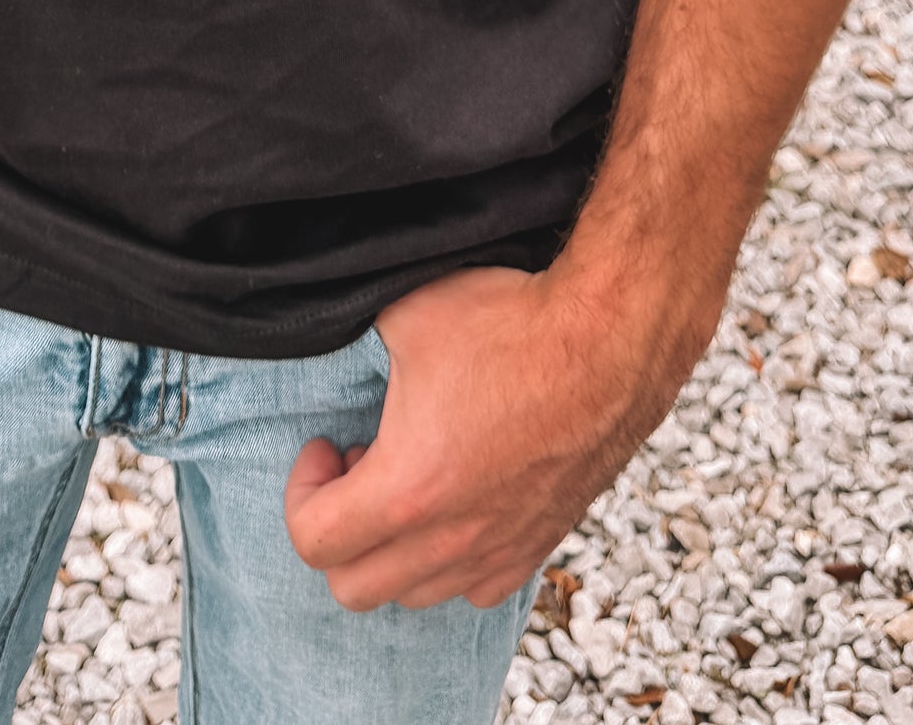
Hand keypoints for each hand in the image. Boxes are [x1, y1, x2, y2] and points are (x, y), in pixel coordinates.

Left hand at [284, 261, 715, 609]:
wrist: (610, 336)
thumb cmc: (511, 322)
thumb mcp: (405, 316)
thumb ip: (351, 348)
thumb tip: (328, 346)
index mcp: (408, 490)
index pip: (313, 541)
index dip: (303, 489)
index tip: (328, 444)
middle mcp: (453, 539)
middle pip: (354, 587)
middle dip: (338, 530)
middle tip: (361, 464)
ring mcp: (499, 549)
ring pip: (415, 594)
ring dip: (392, 547)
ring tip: (409, 475)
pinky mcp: (538, 544)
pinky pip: (474, 588)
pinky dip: (449, 560)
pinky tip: (457, 496)